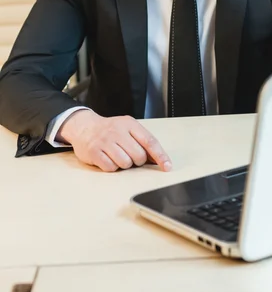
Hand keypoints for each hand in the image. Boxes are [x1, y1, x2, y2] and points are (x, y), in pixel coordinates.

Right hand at [57, 109, 171, 172]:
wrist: (84, 127)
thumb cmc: (110, 130)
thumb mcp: (128, 129)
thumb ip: (143, 141)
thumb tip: (159, 159)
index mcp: (130, 124)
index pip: (149, 141)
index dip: (160, 155)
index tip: (167, 167)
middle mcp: (118, 131)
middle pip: (138, 155)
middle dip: (137, 160)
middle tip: (129, 155)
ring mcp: (105, 141)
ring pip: (125, 163)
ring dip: (124, 164)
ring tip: (117, 155)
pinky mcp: (94, 152)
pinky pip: (110, 168)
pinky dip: (111, 167)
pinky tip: (107, 158)